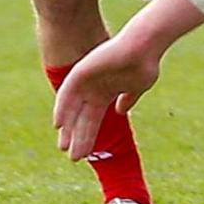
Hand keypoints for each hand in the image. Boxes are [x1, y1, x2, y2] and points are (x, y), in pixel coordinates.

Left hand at [52, 31, 165, 160]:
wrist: (144, 45)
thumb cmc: (145, 64)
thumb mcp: (138, 86)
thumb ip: (128, 98)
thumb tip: (120, 111)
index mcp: (106, 94)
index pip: (93, 120)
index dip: (89, 136)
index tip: (87, 155)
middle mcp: (93, 89)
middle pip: (81, 119)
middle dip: (78, 138)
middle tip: (73, 157)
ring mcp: (86, 81)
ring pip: (72, 109)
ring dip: (68, 128)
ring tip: (64, 147)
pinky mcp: (80, 72)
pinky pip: (67, 94)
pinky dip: (62, 108)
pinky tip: (59, 124)